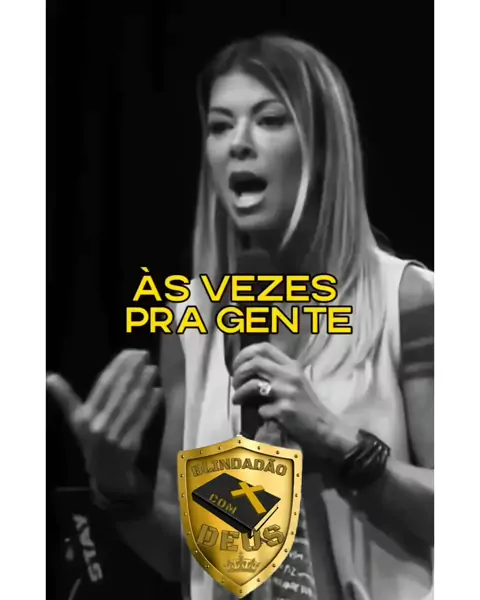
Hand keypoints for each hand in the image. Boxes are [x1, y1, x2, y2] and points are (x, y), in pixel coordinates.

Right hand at [47, 349, 162, 496]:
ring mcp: (115, 436)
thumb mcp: (76, 420)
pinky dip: (151, 404)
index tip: (129, 353)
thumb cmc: (91, 440)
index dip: (117, 366)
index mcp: (85, 417)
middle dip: (133, 370)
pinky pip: (143, 419)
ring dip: (144, 384)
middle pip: (119, 391)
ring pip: (133, 404)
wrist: (106, 473)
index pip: (104, 385)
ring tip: (152, 368)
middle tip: (144, 355)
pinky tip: (158, 390)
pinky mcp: (131, 444)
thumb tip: (48, 377)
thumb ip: (65, 397)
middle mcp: (99, 425)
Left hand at [231, 343, 356, 464]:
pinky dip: (258, 412)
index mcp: (291, 365)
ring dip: (240, 393)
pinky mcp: (285, 410)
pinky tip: (263, 416)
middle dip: (238, 373)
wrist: (324, 427)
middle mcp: (289, 375)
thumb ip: (276, 372)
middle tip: (235, 384)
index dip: (244, 354)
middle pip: (254, 363)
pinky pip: (261, 409)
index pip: (263, 348)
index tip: (236, 366)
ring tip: (237, 400)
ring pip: (253, 385)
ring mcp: (287, 392)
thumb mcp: (295, 381)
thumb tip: (246, 370)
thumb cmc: (306, 405)